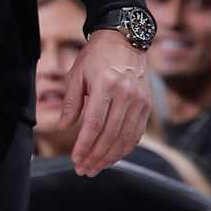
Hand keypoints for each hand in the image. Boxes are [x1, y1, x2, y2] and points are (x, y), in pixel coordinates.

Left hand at [58, 29, 150, 176]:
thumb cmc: (96, 56)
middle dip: (96, 157)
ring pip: (125, 138)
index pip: (95, 124)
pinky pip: (136, 134)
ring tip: (95, 168)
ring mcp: (139, 102)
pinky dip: (124, 149)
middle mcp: (126, 95)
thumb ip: (71, 101)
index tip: (75, 159)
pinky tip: (112, 157)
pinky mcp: (147, 106)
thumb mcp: (77, 73)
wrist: (125, 39)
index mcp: (106, 85)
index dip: (85, 145)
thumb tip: (63, 126)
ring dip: (110, 157)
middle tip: (83, 170)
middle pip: (111, 135)